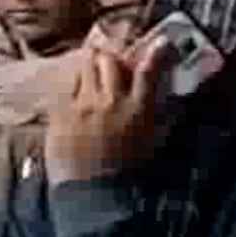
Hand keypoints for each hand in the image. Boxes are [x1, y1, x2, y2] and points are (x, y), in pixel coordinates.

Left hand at [45, 41, 173, 184]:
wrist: (90, 194)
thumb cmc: (126, 173)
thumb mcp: (153, 145)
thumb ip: (164, 118)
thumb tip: (175, 98)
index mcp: (137, 111)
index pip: (148, 71)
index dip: (156, 52)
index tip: (160, 42)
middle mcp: (110, 102)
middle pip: (110, 60)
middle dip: (112, 57)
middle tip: (113, 62)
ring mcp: (83, 105)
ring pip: (85, 65)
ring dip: (91, 64)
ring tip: (93, 71)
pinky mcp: (61, 112)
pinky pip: (66, 83)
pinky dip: (73, 81)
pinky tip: (76, 90)